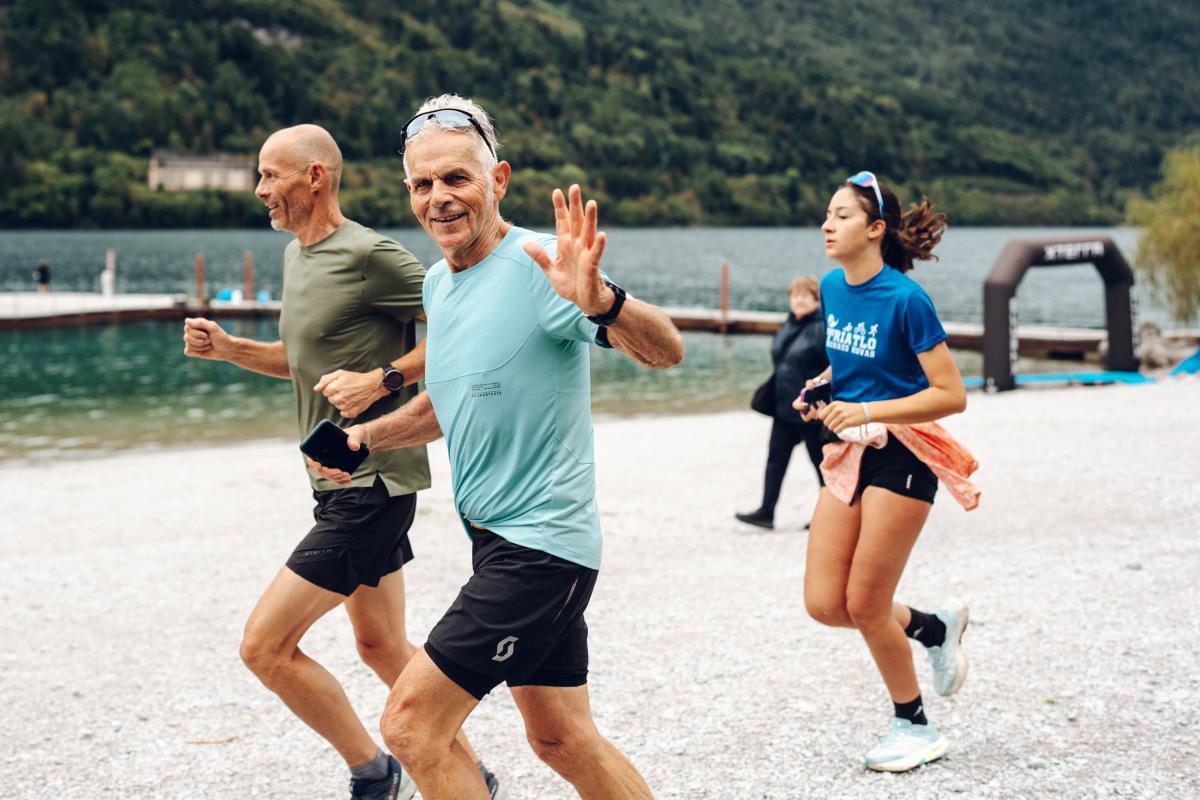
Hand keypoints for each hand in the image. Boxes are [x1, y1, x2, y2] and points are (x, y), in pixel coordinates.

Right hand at [183, 317, 233, 359]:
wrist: (227, 349)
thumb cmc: (221, 337)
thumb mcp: (213, 327)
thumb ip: (200, 323)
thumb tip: (186, 321)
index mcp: (195, 324)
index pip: (187, 328)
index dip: (196, 333)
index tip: (207, 334)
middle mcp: (192, 332)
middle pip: (186, 337)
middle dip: (200, 341)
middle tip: (209, 340)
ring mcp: (191, 341)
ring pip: (188, 345)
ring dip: (201, 346)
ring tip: (208, 344)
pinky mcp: (192, 350)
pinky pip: (187, 352)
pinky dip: (197, 351)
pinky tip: (204, 349)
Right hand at [304, 424, 370, 484]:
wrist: (364, 440)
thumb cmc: (358, 433)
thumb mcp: (358, 433)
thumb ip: (355, 438)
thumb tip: (354, 447)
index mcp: (323, 444)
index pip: (311, 456)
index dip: (313, 463)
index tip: (320, 466)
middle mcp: (324, 455)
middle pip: (319, 469)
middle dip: (328, 474)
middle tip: (342, 473)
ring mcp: (330, 462)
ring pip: (327, 475)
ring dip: (335, 478)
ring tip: (347, 476)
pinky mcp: (337, 468)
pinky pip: (335, 478)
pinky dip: (340, 481)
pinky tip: (347, 481)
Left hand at [314, 369, 387, 418]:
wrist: (373, 385)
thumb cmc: (356, 378)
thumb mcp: (340, 373)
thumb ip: (325, 380)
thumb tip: (316, 388)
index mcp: (335, 387)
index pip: (325, 392)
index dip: (331, 388)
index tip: (339, 386)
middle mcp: (339, 398)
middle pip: (330, 399)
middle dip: (336, 395)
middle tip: (345, 390)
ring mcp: (346, 406)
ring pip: (337, 406)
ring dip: (341, 402)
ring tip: (350, 396)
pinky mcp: (352, 412)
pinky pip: (343, 413)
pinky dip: (346, 409)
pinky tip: (352, 403)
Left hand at [523, 184, 612, 316]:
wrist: (585, 302)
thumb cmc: (571, 285)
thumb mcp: (550, 271)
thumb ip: (540, 256)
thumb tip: (525, 243)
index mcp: (565, 244)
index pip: (562, 222)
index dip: (560, 207)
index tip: (556, 191)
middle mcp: (577, 245)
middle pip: (576, 221)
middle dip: (575, 205)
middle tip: (575, 187)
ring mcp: (586, 254)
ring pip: (588, 232)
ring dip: (590, 218)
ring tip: (591, 203)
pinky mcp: (592, 266)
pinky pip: (596, 254)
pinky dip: (598, 245)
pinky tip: (601, 234)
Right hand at [793, 376, 826, 420]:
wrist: (824, 389)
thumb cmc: (815, 385)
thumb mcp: (812, 382)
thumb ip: (810, 382)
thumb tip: (810, 387)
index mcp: (800, 401)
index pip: (796, 406)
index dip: (800, 406)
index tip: (807, 404)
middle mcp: (806, 409)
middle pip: (805, 418)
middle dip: (811, 413)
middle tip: (814, 406)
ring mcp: (813, 412)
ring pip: (815, 417)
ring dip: (819, 410)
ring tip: (821, 401)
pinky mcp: (820, 413)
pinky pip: (822, 415)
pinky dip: (824, 409)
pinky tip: (824, 402)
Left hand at [816, 401, 867, 433]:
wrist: (866, 411)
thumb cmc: (851, 410)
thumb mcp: (840, 406)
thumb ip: (830, 410)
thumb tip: (819, 417)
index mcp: (834, 404)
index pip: (821, 415)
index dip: (824, 419)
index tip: (830, 419)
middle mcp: (837, 409)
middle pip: (825, 422)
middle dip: (830, 424)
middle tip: (837, 422)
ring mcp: (842, 416)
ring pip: (830, 427)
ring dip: (834, 428)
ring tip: (840, 424)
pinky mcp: (847, 422)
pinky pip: (836, 430)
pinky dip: (838, 430)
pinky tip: (843, 427)